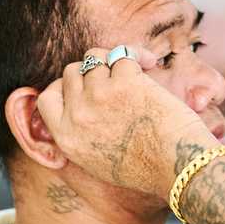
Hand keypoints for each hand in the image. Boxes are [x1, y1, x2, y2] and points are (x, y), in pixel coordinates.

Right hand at [36, 46, 217, 197]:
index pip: (46, 98)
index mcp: (67, 138)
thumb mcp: (97, 162)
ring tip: (134, 69)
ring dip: (113, 59)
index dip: (62, 87)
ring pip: (94, 58)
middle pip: (71, 72)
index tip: (80, 87)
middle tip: (113, 77)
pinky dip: (137, 55)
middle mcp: (78, 115)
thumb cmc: (147, 168)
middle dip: (91, 71)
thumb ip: (81, 136)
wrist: (177, 169)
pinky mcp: (125, 82)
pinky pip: (122, 54)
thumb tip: (80, 110)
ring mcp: (99, 96)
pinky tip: (149, 64)